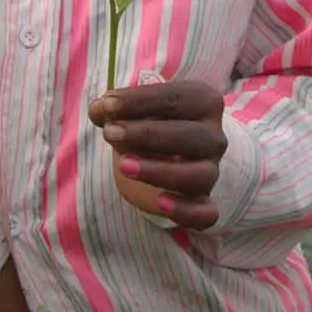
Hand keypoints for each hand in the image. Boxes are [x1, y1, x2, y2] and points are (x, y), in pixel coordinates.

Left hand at [89, 81, 226, 230]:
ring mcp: (212, 171)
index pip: (175, 99)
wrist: (162, 160)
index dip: (139, 101)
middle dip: (147, 134)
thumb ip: (112, 109)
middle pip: (188, 135)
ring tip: (124, 166)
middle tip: (110, 133)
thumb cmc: (147, 125)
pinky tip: (160, 203)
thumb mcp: (129, 112)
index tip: (107, 105)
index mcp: (203, 103)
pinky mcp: (204, 204)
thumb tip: (98, 109)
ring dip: (161, 171)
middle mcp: (213, 136)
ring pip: (199, 175)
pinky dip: (185, 210)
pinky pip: (205, 213)